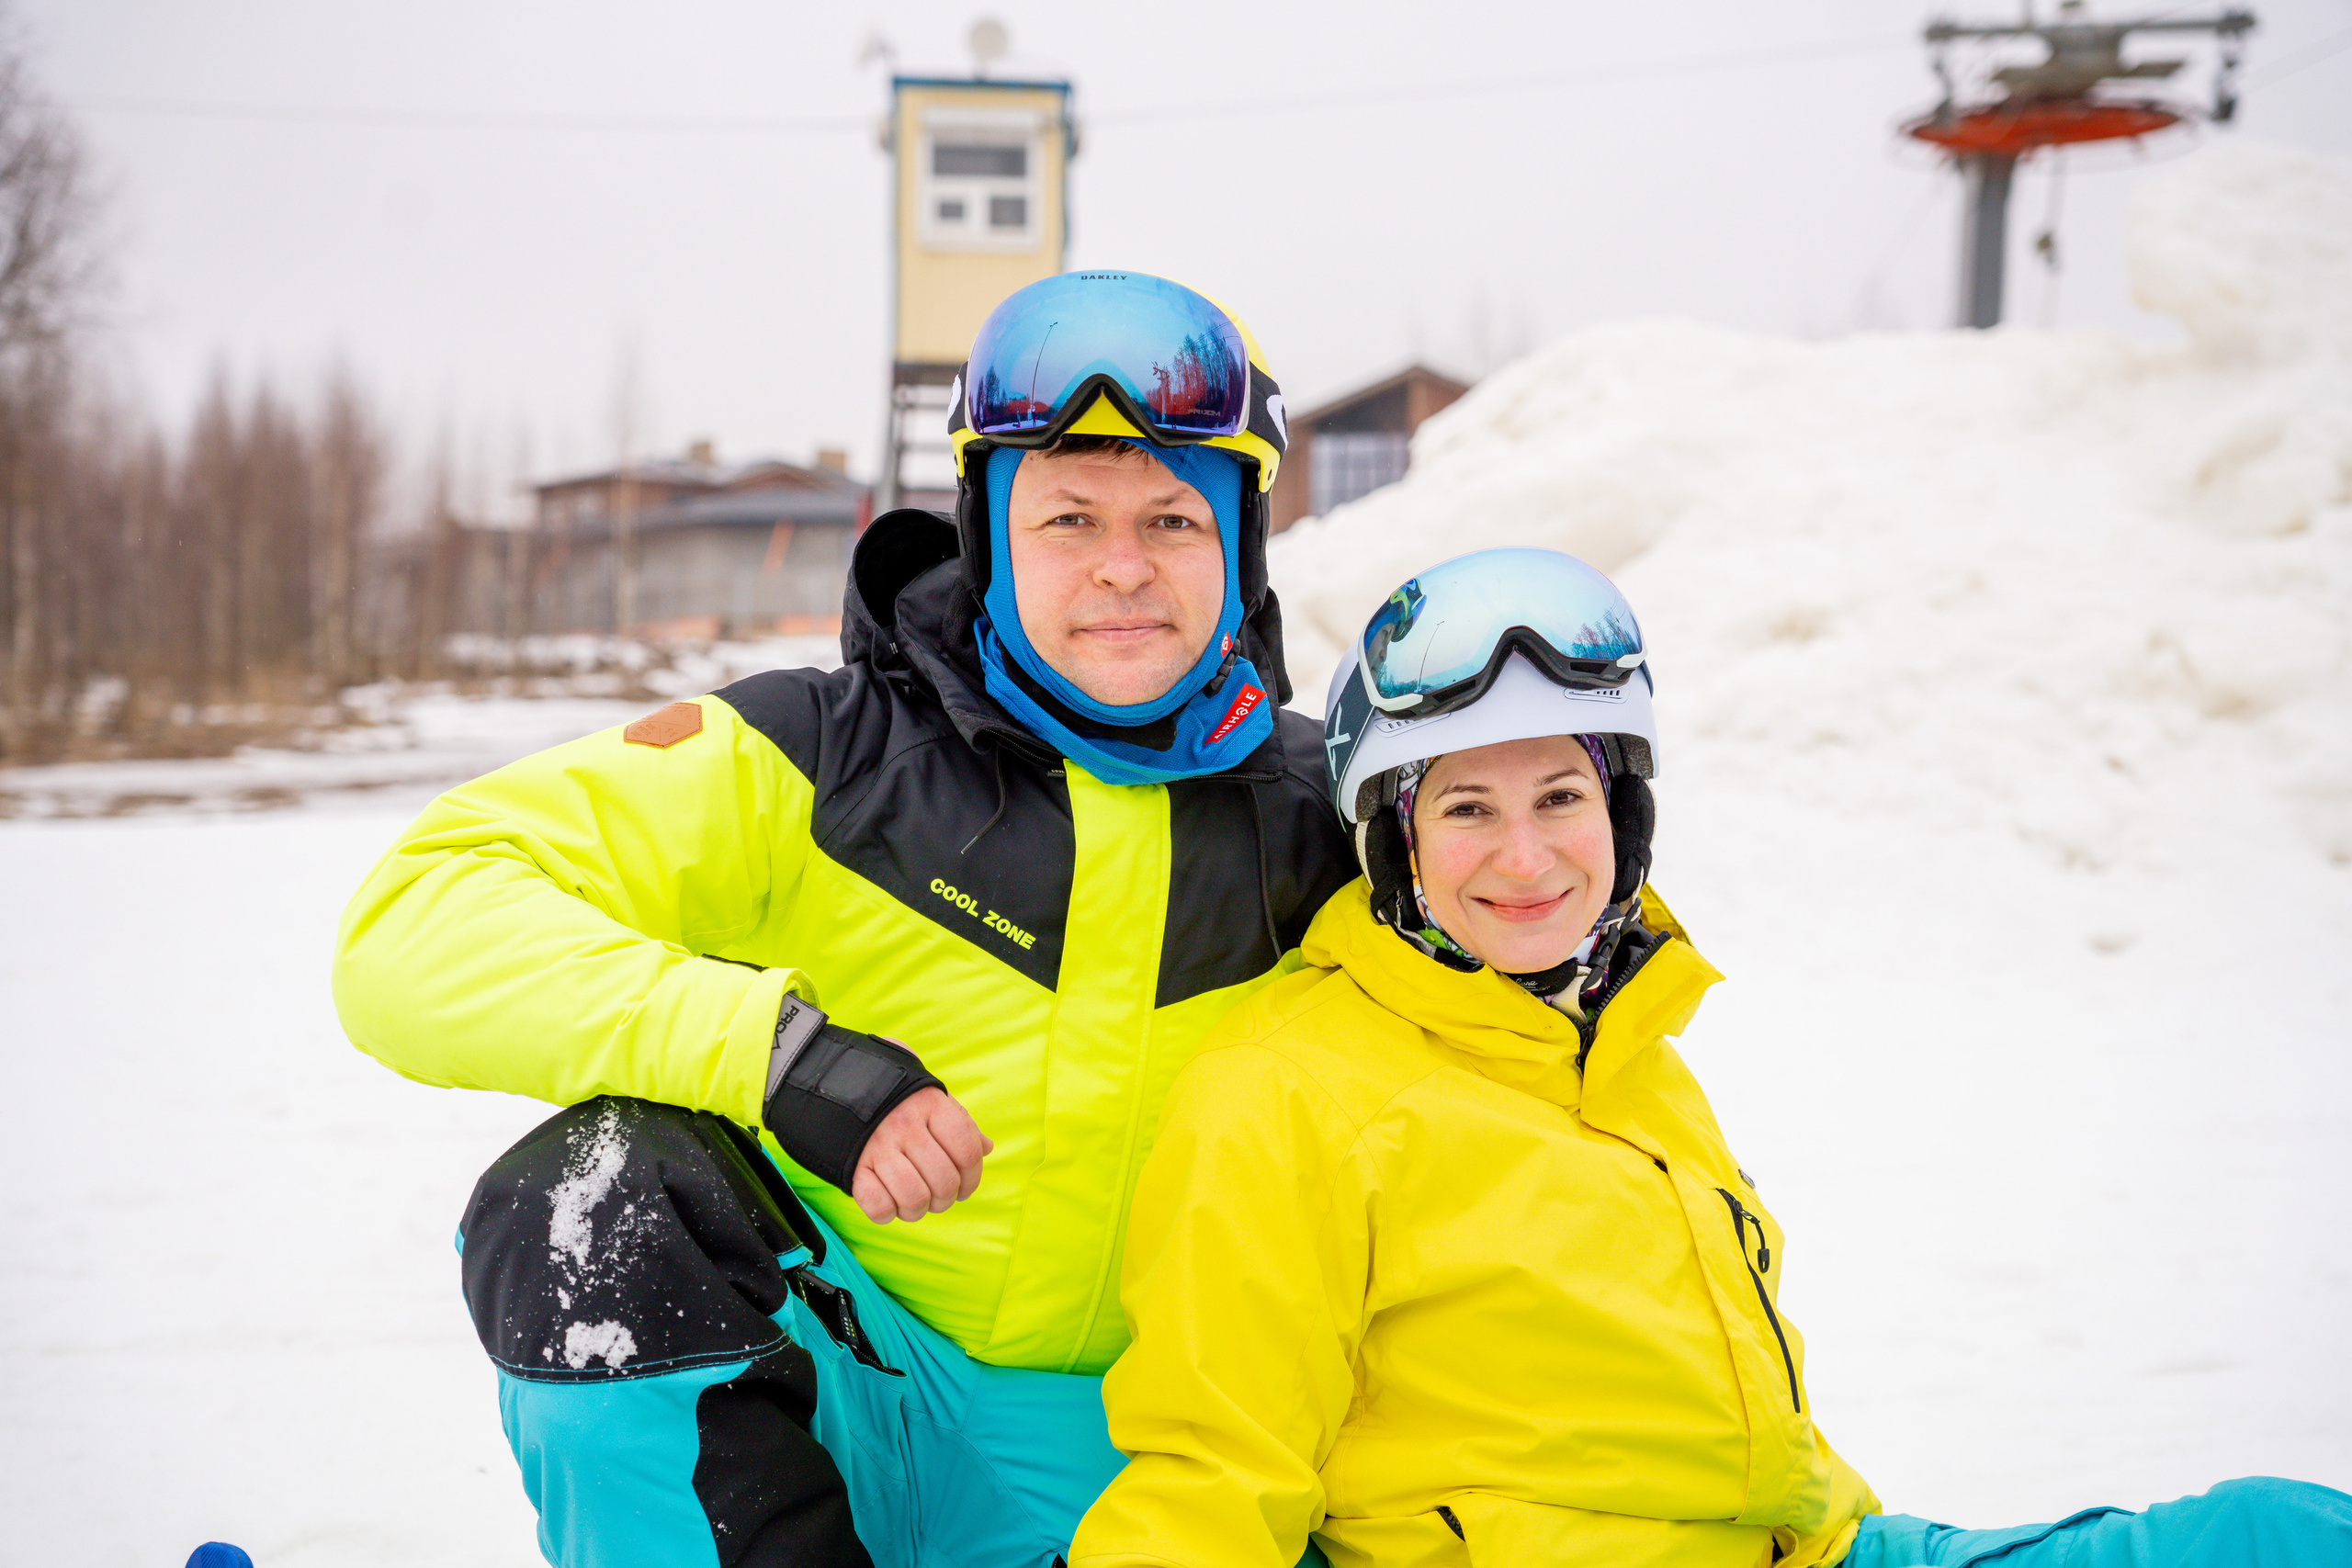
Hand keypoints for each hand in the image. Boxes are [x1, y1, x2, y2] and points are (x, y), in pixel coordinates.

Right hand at [851, 1085, 993, 1223]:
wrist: (838, 1089)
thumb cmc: (896, 1101)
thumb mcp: (932, 1100)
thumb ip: (961, 1123)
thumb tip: (986, 1148)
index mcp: (931, 1105)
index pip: (968, 1152)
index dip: (973, 1178)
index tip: (965, 1187)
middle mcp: (905, 1126)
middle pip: (945, 1182)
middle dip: (946, 1200)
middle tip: (937, 1196)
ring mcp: (877, 1147)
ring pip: (915, 1199)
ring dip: (918, 1210)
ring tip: (914, 1201)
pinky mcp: (853, 1168)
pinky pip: (879, 1207)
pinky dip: (887, 1213)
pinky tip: (888, 1200)